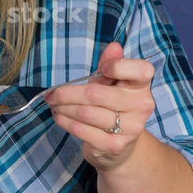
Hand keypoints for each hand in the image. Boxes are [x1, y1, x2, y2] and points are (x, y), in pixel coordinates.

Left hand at [45, 42, 154, 170]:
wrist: (120, 146)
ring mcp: (130, 128)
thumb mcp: (110, 84)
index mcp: (141, 86)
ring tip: (53, 104)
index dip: (119, 66)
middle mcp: (141, 106)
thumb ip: (110, 64)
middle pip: (96, 94)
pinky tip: (59, 116)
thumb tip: (113, 47)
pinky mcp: (115, 145)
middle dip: (67, 93)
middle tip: (52, 93)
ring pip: (85, 113)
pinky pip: (82, 130)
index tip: (102, 69)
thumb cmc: (111, 106)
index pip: (141, 71)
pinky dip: (65, 121)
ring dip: (62, 107)